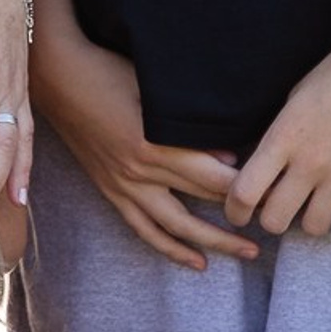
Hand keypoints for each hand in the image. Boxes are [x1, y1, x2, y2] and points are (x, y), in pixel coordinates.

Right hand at [35, 23, 250, 272]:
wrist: (58, 78)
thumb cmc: (109, 70)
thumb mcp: (153, 89)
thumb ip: (191, 124)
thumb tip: (228, 158)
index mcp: (155, 144)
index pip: (213, 177)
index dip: (245, 188)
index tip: (272, 192)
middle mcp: (140, 172)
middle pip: (200, 203)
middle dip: (239, 217)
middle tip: (272, 227)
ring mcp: (123, 186)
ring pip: (174, 227)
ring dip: (211, 243)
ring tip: (244, 253)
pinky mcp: (111, 191)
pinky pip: (144, 229)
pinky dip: (170, 248)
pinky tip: (195, 261)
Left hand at [226, 38, 330, 238]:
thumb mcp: (296, 98)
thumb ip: (280, 135)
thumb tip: (267, 169)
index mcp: (283, 136)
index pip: (244, 193)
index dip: (235, 211)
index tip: (239, 213)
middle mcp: (310, 161)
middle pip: (274, 221)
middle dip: (272, 219)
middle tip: (282, 209)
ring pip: (313, 229)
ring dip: (311, 220)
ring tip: (318, 204)